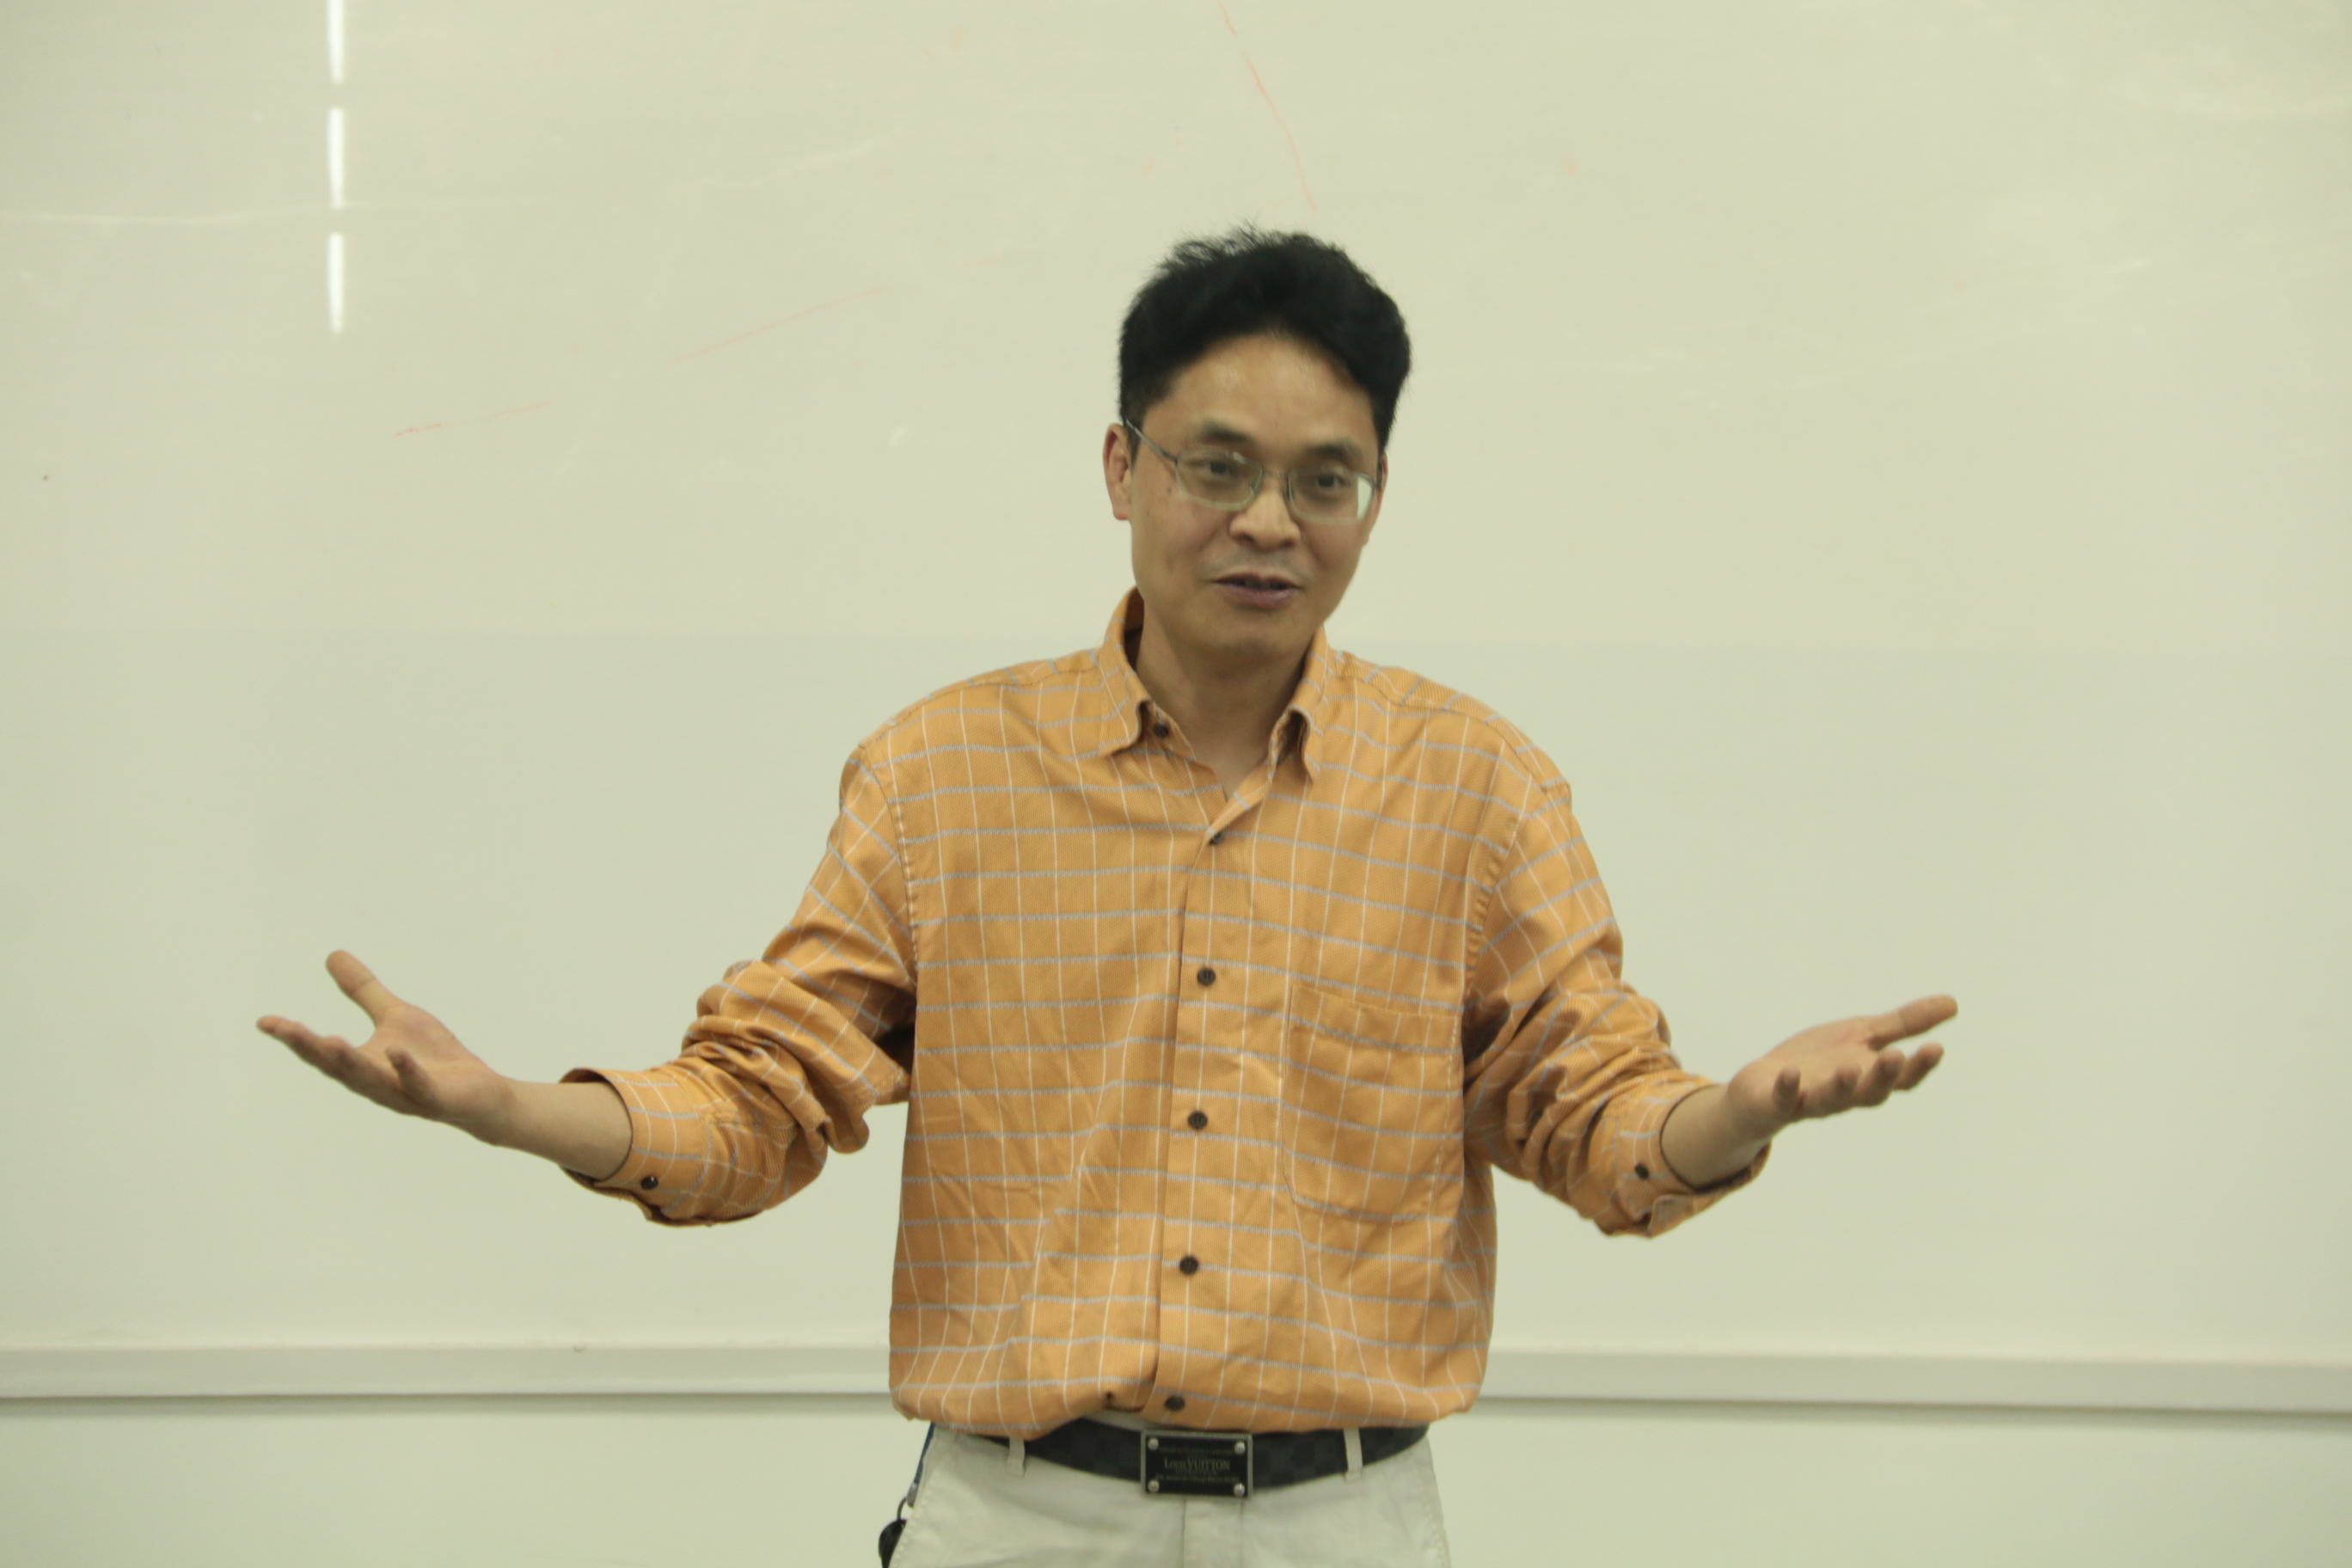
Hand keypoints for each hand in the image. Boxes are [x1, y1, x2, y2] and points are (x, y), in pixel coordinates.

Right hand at [257, 951, 517, 1143]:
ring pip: (371, 1080)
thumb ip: (364, 990)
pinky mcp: (435, 1098)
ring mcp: (404, 1093)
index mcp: (362, 1064)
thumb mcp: (397, 1016)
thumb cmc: (434, 1057)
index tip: (264, 1021)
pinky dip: (405, 1069)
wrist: (480, 1094)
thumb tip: (333, 954)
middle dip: (310, 1049)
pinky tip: (396, 1051)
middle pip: (337, 1067)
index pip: (321, 1052)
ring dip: (350, 1062)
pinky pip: (417, 1085)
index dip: (294, 1037)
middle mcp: (376, 1083)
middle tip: (285, 1030)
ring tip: (328, 1040)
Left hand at [1721, 994, 1954, 1143]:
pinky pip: (1783, 1099)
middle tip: (1897, 1056)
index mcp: (1867, 1078)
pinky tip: (1791, 1073)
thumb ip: (1904, 1024)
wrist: (1763, 1087)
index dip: (1919, 1067)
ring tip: (1849, 1068)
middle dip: (1883, 1076)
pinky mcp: (1776, 1102)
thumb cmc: (1819, 1062)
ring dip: (1841, 1085)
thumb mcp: (1863, 1036)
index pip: (1901, 1078)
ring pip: (1830, 1100)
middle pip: (1870, 1092)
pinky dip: (1787, 1088)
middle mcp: (1844, 1094)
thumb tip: (1954, 1003)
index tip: (1936, 1047)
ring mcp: (1809, 1100)